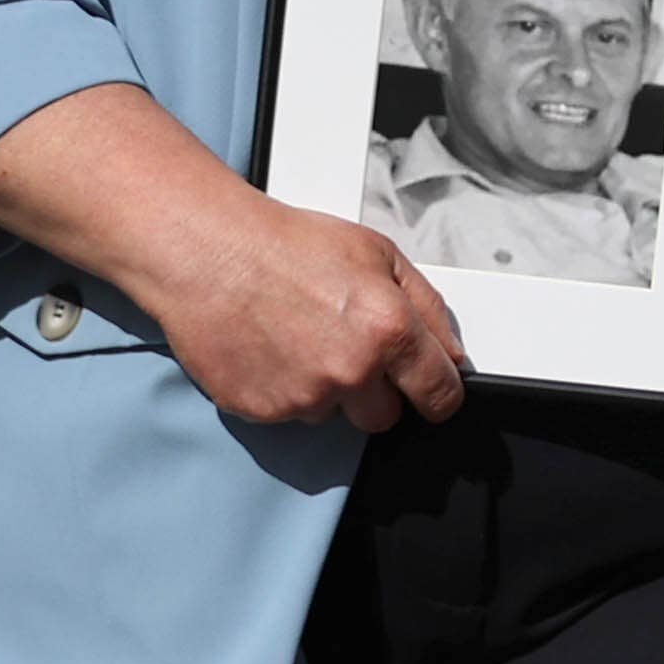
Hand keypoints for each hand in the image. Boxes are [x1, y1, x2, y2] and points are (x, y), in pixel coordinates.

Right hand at [0, 80, 465, 429]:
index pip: (439, 394)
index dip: (440, 396)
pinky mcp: (261, 410)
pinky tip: (272, 350)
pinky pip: (287, 415)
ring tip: (299, 338)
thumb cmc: (286, 245)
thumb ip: (428, 308)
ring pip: (332, 414)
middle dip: (376, 393)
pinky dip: (284, 390)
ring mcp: (304, 396)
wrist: (210, 253)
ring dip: (325, 390)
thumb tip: (453, 353)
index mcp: (389, 331)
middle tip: (349, 351)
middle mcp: (351, 371)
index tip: (434, 397)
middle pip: (384, 418)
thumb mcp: (379, 254)